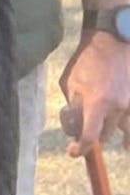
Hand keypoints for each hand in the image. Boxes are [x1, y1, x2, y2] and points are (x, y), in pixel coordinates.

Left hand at [59, 31, 129, 155]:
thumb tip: (75, 128)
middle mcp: (117, 107)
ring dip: (111, 130)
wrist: (113, 42)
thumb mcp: (70, 83)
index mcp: (97, 102)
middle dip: (93, 134)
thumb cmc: (87, 61)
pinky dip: (129, 134)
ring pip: (121, 130)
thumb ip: (73, 107)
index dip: (81, 148)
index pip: (90, 136)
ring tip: (102, 124)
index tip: (74, 152)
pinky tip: (126, 144)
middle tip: (83, 127)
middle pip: (105, 135)